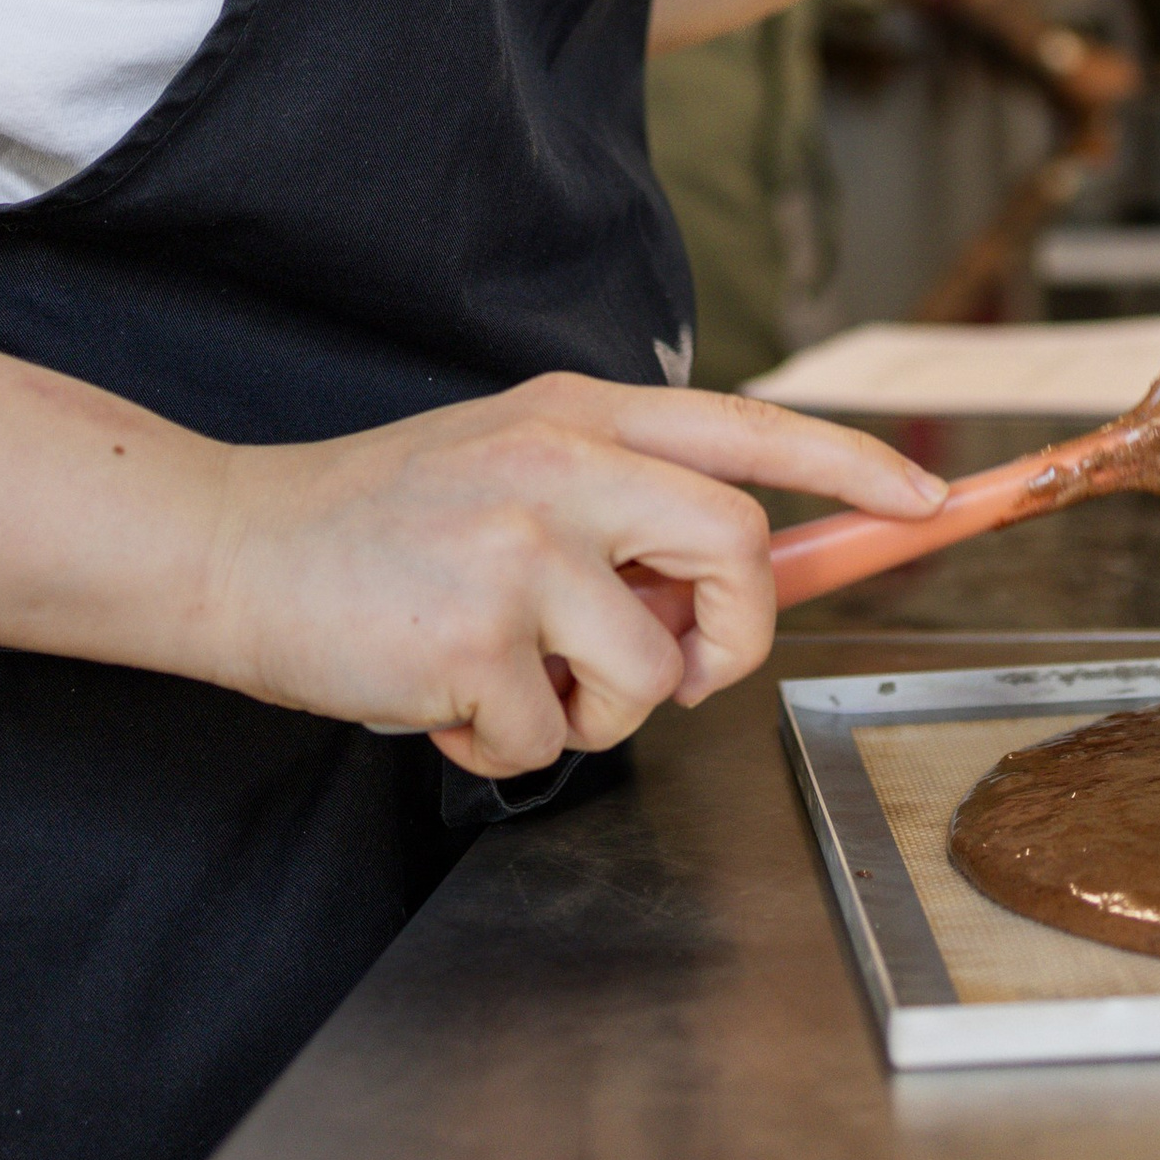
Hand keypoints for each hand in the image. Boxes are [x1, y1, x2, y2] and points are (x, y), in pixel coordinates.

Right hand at [196, 373, 942, 782]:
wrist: (233, 547)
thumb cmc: (379, 523)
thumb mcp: (509, 469)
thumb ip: (615, 509)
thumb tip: (715, 601)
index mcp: (576, 415)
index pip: (747, 430)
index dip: (851, 469)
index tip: (925, 500)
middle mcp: (561, 465)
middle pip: (738, 550)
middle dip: (734, 635)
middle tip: (677, 666)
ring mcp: (519, 549)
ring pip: (652, 670)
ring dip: (597, 710)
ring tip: (512, 679)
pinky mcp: (474, 638)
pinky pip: (552, 737)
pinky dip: (504, 744)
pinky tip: (441, 696)